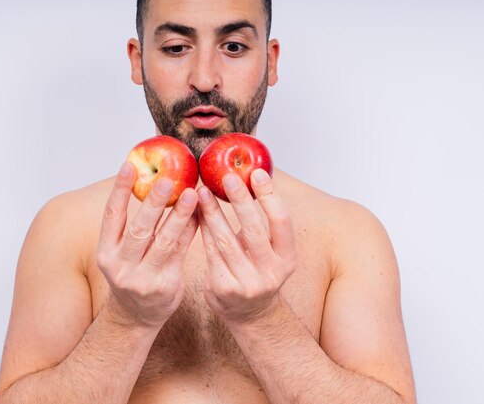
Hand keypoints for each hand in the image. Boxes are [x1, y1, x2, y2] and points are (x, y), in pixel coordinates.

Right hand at [96, 162, 198, 328]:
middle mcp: (121, 266)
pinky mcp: (166, 285)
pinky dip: (190, 231)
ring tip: (192, 193)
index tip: (129, 165)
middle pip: (140, 228)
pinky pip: (181, 252)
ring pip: (165, 241)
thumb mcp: (120, 254)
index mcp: (105, 252)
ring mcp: (144, 278)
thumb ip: (131, 226)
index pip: (112, 216)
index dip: (119, 190)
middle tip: (169, 179)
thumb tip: (150, 183)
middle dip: (154, 202)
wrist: (135, 317)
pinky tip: (200, 214)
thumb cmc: (131, 274)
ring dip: (179, 215)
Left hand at [197, 169, 295, 324]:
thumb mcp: (272, 252)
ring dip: (213, 212)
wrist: (249, 313)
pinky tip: (196, 213)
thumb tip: (249, 178)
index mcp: (288, 259)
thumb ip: (263, 223)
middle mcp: (271, 273)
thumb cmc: (258, 270)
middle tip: (227, 176)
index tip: (256, 173)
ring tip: (203, 190)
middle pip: (254, 230)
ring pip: (226, 241)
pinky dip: (203, 230)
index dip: (270, 196)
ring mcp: (247, 284)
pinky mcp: (223, 288)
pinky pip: (210, 252)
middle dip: (240, 200)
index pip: (282, 222)